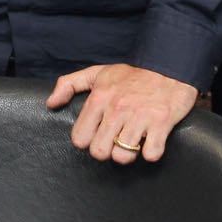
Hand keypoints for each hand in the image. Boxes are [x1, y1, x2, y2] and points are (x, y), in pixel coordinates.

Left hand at [48, 63, 199, 164]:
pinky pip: (151, 154)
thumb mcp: (98, 73)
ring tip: (134, 140)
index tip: (98, 134)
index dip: (88, 140)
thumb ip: (69, 84)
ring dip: (129, 153)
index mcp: (99, 98)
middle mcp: (118, 108)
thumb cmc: (133, 74)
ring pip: (123, 156)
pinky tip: (151, 140)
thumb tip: (51, 104)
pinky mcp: (162, 122)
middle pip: (100, 152)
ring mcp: (140, 116)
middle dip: (107, 149)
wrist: (171, 64)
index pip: (80, 138)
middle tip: (116, 139)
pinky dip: (152, 152)